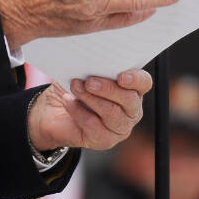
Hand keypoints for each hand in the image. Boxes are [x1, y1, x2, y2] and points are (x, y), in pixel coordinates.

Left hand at [28, 69, 152, 151]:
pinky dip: (78, 111)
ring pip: (112, 113)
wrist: (54, 111)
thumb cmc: (75, 86)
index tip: (121, 76)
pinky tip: (68, 101)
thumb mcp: (84, 71)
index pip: (143, 82)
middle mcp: (131, 109)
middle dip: (109, 89)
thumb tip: (92, 58)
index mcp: (132, 88)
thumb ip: (94, 65)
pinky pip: (94, 126)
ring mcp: (120, 127)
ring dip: (91, 98)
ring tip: (75, 87)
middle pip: (129, 100)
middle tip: (89, 81)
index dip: (136, 79)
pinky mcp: (105, 140)